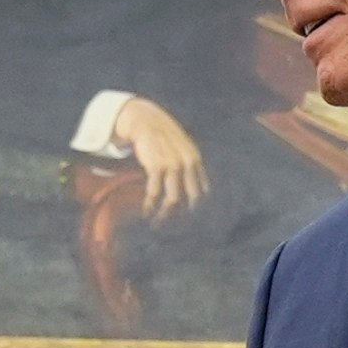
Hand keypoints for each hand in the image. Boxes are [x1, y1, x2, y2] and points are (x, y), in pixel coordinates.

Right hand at [111, 97, 209, 219]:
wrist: (145, 120)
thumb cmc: (162, 135)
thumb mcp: (182, 146)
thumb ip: (189, 163)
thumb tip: (196, 185)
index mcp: (195, 159)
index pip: (202, 189)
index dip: (197, 206)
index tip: (189, 218)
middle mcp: (187, 163)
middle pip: (191, 197)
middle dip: (185, 215)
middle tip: (175, 227)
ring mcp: (172, 165)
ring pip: (172, 198)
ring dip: (164, 214)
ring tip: (156, 223)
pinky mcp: (156, 166)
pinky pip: (154, 192)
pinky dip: (149, 204)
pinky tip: (146, 211)